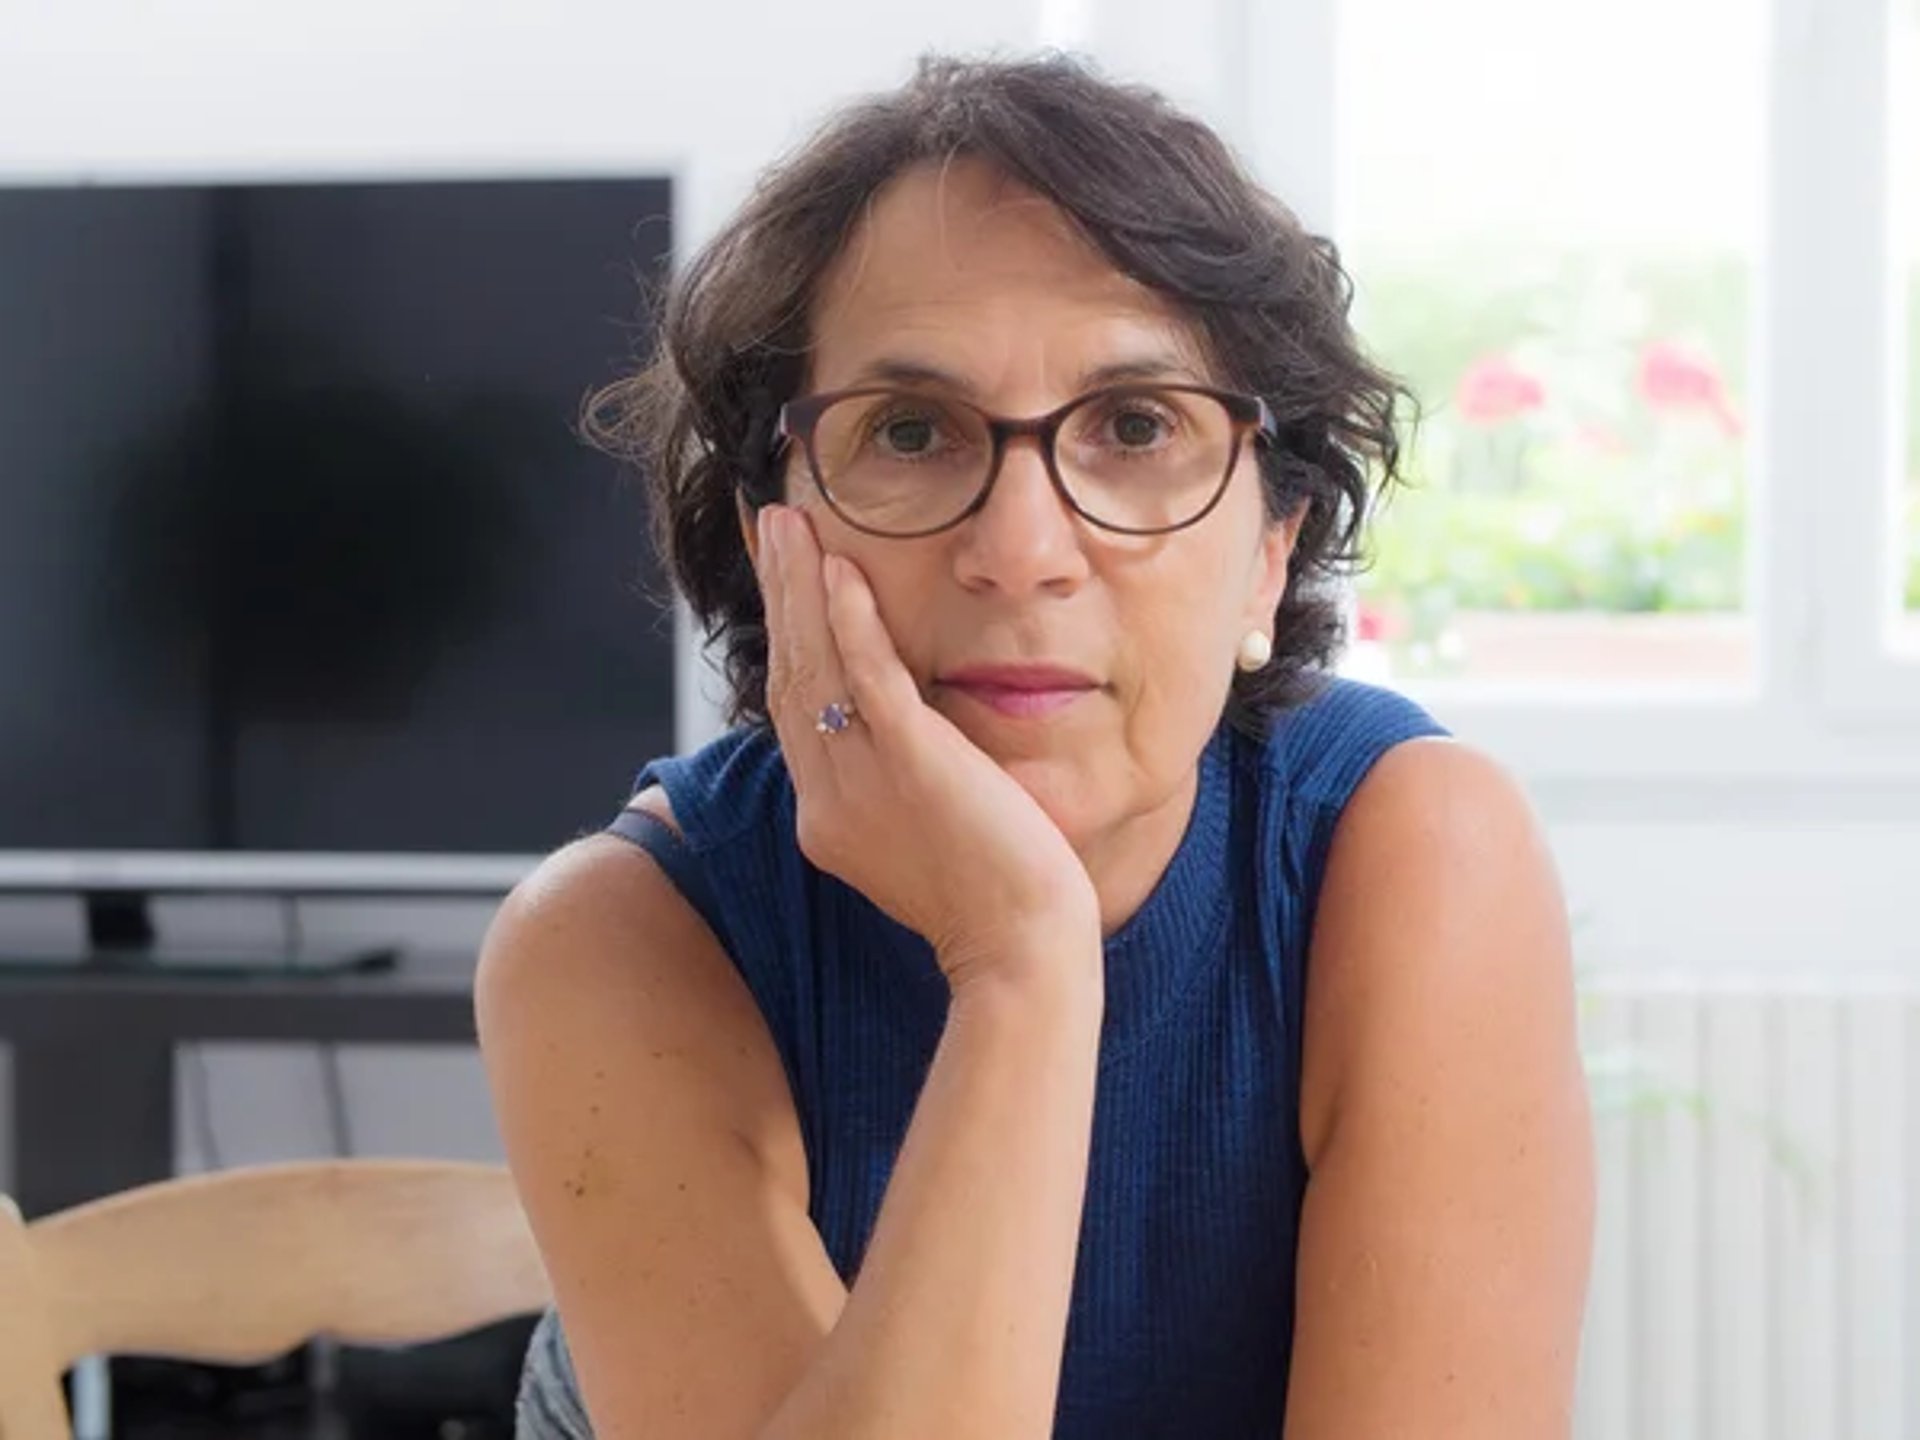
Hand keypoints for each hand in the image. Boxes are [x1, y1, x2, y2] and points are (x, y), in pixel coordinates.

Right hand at [756, 503, 1098, 990]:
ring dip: (801, 587)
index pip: (793, 708)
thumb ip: (898, 785)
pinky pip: (870, 681)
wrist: (1021, 953)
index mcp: (828, 816)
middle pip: (792, 675)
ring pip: (818, 667)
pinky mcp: (913, 766)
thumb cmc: (996, 902)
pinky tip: (839, 572)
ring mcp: (864, 783)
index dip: (783, 634)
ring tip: (792, 523)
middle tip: (774, 524)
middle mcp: (829, 798)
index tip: (782, 573)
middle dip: (778, 593)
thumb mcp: (922, 838)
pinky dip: (850, 623)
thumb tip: (902, 736)